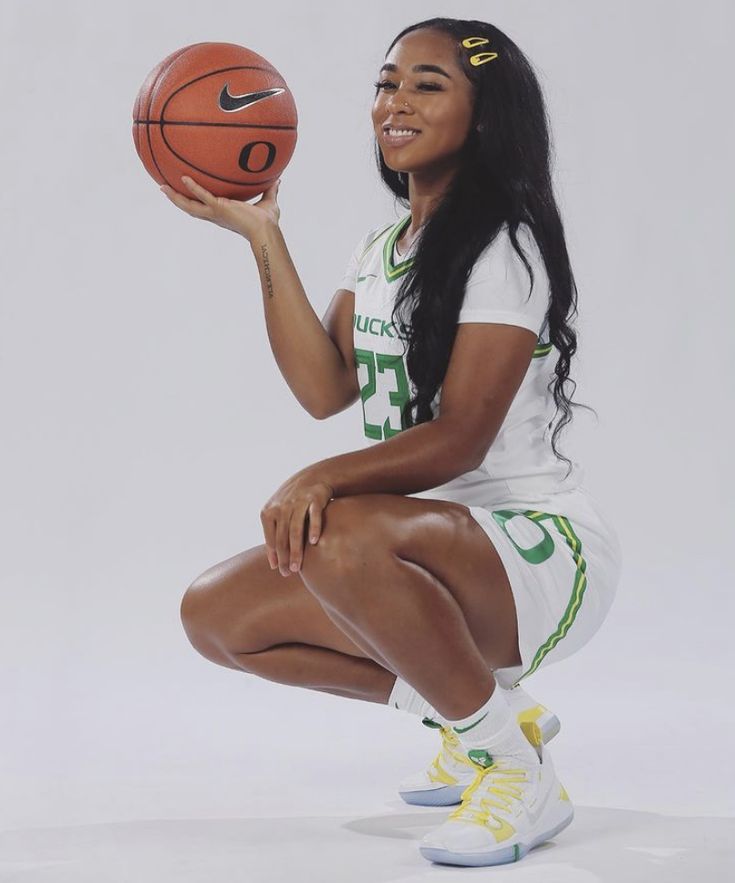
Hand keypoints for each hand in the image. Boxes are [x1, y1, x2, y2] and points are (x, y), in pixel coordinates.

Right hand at [160, 175, 280, 242]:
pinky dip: (193, 188)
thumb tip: (278, 180)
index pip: (203, 206)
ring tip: (162, 186)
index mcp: (222, 213)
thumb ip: (271, 190)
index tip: (184, 192)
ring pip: (189, 205)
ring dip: (175, 197)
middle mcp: (215, 214)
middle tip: (164, 188)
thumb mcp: (268, 202)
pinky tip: (183, 178)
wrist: (267, 230)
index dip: (193, 200)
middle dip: (176, 198)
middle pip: (190, 207)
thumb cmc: (267, 222)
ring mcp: (215, 212)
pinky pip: (202, 196)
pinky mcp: (219, 208)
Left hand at [260, 471, 333, 575]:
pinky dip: (313, 528)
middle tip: (289, 572)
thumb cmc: (293, 502)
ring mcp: (297, 502)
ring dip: (296, 550)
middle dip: (285, 558)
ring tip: (298, 567)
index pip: (271, 539)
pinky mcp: (314, 498)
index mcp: (269, 512)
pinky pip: (313, 515)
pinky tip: (314, 542)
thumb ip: (274, 536)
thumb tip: (273, 563)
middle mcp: (281, 507)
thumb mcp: (279, 515)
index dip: (275, 556)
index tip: (280, 571)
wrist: (312, 477)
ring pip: (295, 530)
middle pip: (282, 537)